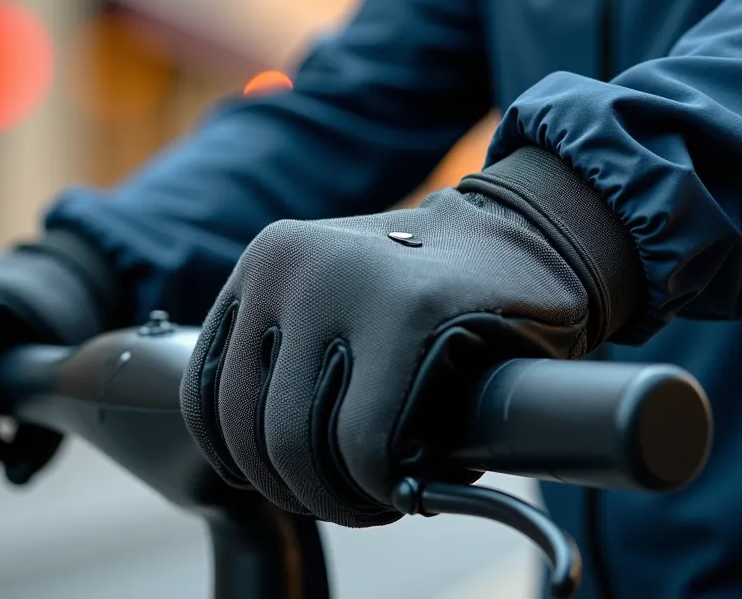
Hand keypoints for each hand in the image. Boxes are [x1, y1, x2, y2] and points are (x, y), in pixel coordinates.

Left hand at [180, 149, 643, 526]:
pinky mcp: (410, 312)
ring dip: (335, 496)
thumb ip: (281, 352)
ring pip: (297, 443)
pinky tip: (408, 482)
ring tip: (376, 494)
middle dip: (294, 488)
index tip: (282, 481)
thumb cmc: (432, 292)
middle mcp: (291, 264)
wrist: (535, 240)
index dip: (240, 460)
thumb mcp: (331, 299)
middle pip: (251, 427)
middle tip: (344, 500)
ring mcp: (346, 282)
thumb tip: (239, 456)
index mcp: (265, 261)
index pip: (206, 393)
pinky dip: (378, 485)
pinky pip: (362, 442)